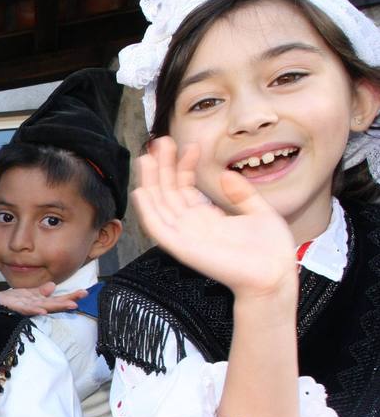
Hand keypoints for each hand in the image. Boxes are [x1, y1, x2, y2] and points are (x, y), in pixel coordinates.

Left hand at [0, 284, 83, 315]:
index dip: (70, 296)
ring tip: (71, 305)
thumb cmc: (8, 300)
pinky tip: (43, 310)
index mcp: (38, 301)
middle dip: (68, 300)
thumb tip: (54, 286)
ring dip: (57, 306)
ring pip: (44, 306)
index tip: (84, 292)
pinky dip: (35, 310)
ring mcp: (25, 308)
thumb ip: (40, 291)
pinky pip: (26, 310)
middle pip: (54, 303)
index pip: (56, 298)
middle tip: (83, 297)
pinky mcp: (15, 308)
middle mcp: (34, 305)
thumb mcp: (27, 293)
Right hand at [131, 137, 296, 299]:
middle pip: (168, 193)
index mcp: (207, 219)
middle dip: (163, 167)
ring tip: (148, 156)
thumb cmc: (269, 252)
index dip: (184, 167)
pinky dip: (148, 210)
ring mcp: (185, 237)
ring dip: (151, 181)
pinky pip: (158, 228)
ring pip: (159, 205)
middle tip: (161, 142)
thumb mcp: (259, 212)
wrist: (274, 274)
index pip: (185, 189)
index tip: (190, 146)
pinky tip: (142, 190)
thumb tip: (227, 175)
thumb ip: (242, 194)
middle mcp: (191, 226)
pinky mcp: (181, 247)